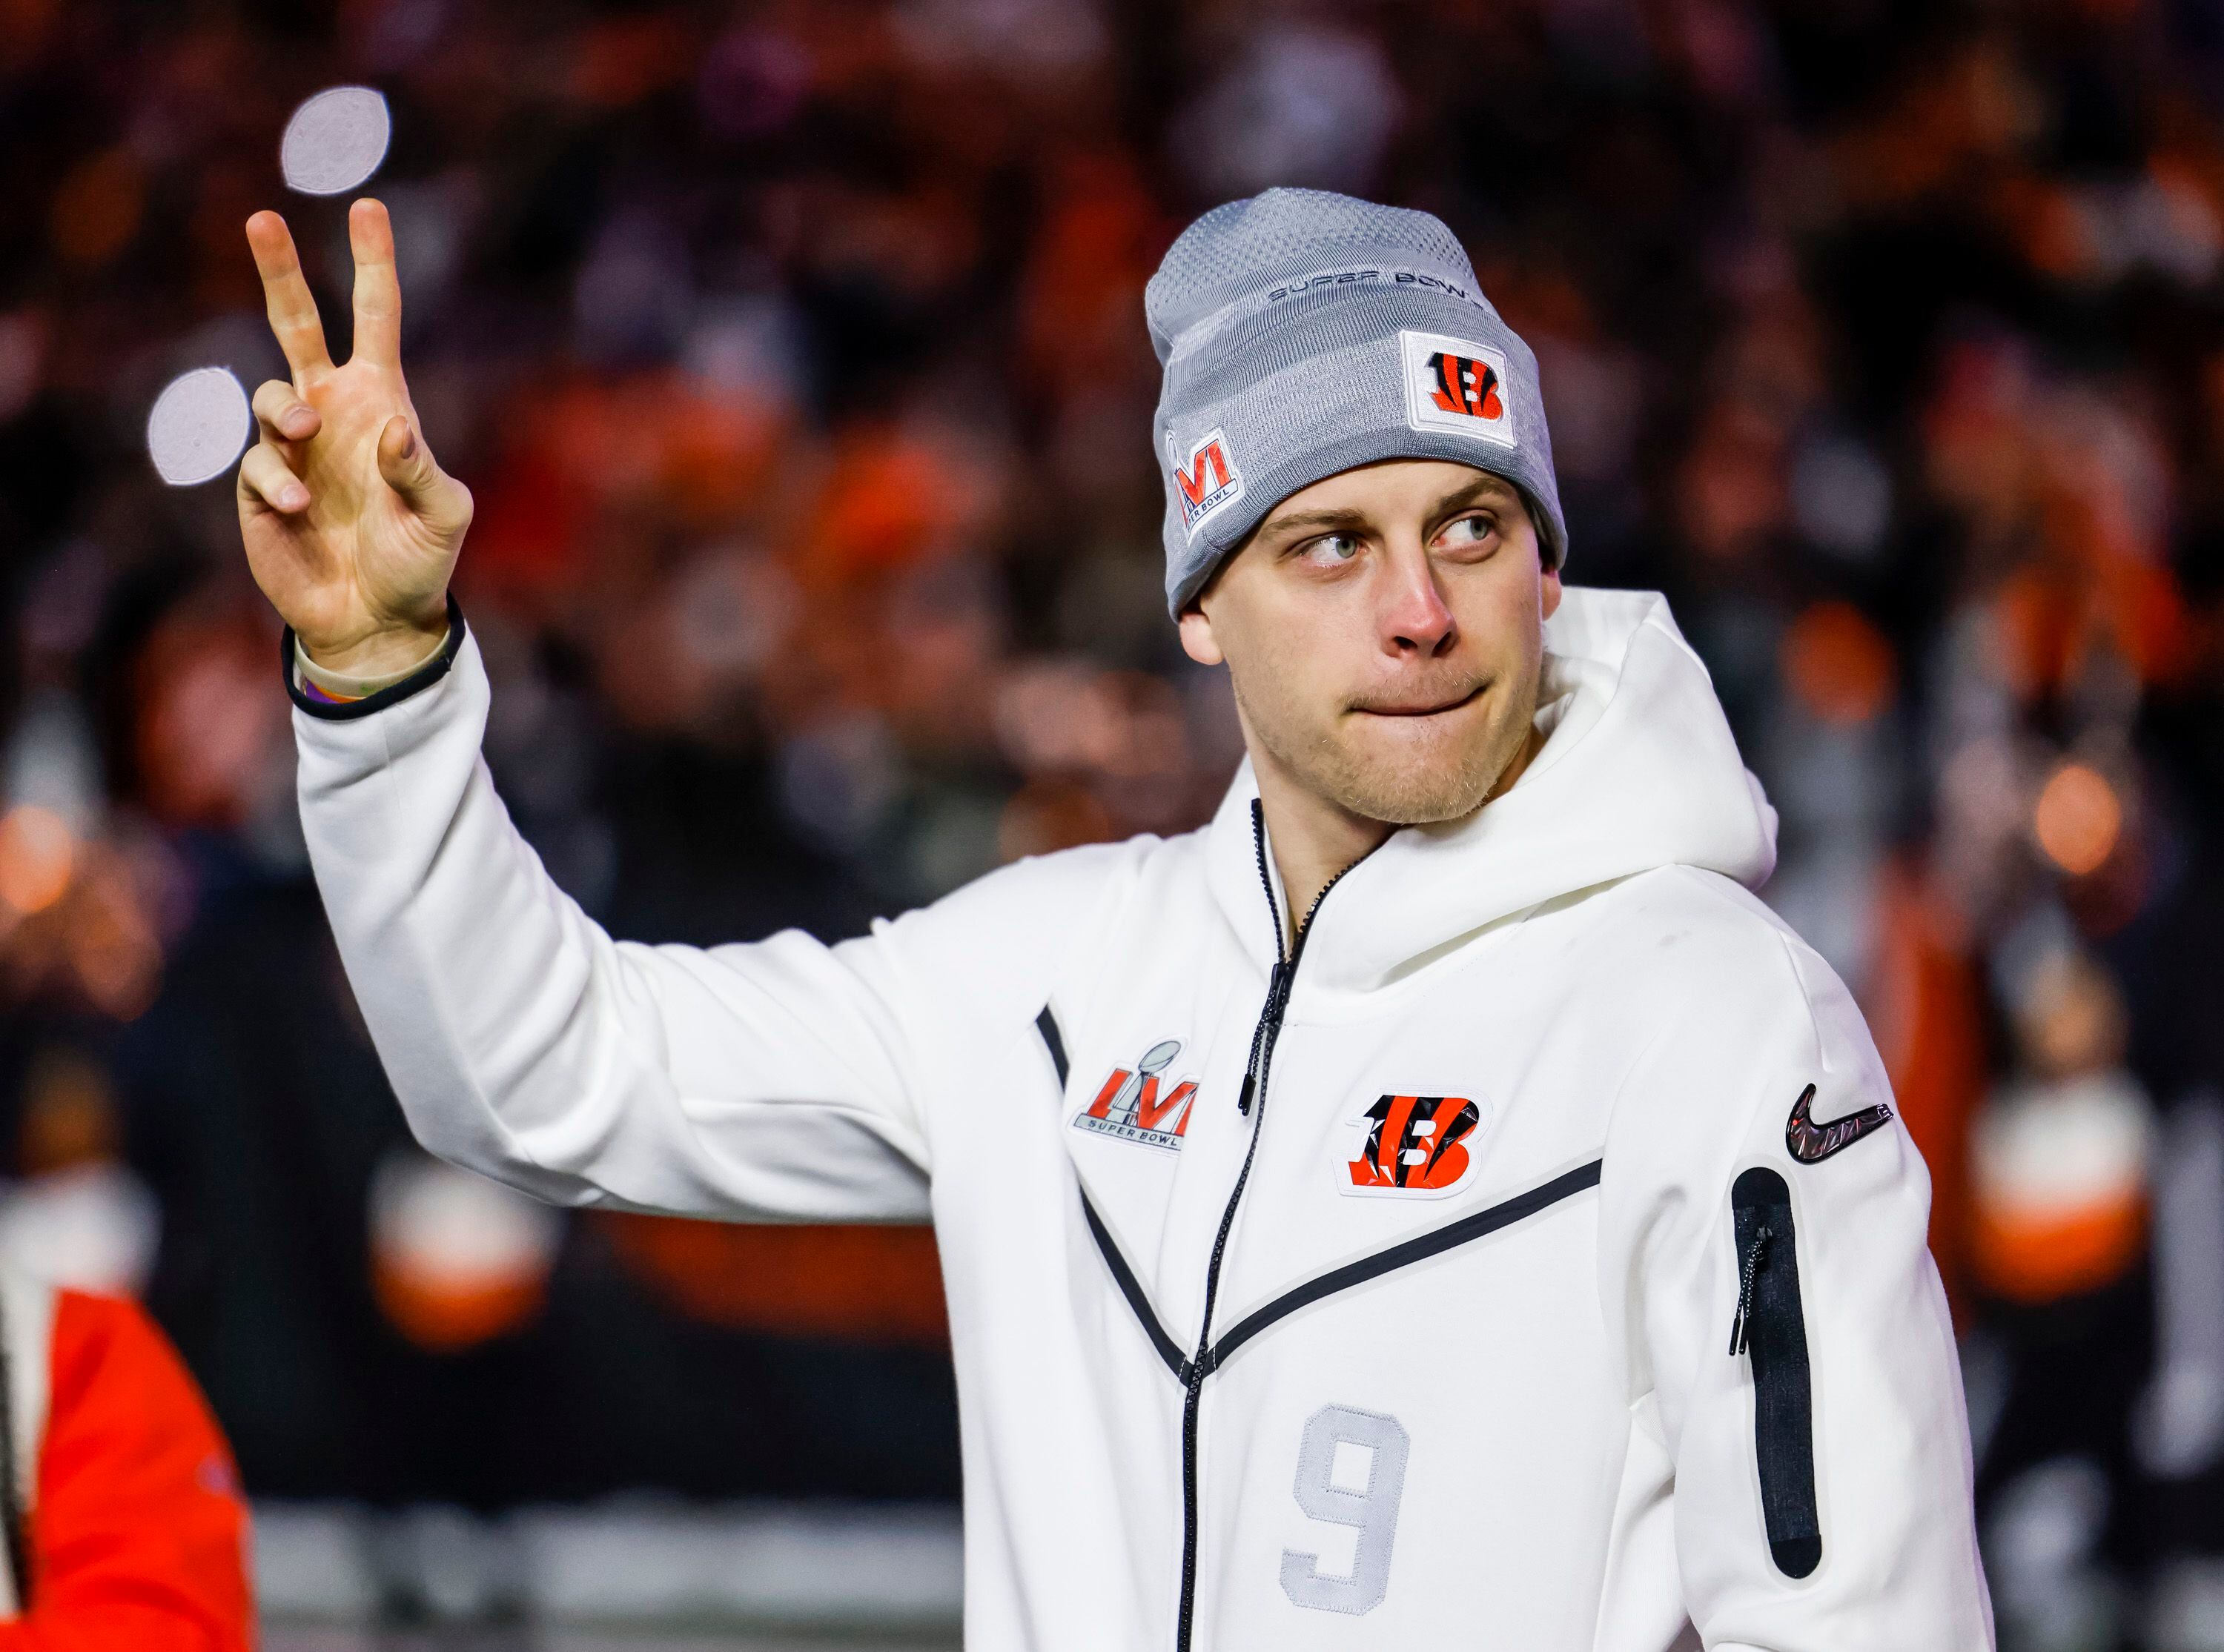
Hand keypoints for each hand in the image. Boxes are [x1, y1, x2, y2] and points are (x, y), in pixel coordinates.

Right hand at [236, 198, 471, 675]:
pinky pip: (257, 463)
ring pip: (270, 394)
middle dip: (279, 271)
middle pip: (297, 324)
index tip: (368, 208)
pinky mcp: (260, 487)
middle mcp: (331, 411)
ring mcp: (290, 447)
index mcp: (382, 402)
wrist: (375, 620)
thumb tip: (392, 426)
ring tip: (306, 438)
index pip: (377, 318)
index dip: (373, 265)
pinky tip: (301, 508)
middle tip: (262, 216)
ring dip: (286, 411)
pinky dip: (275, 478)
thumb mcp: (445, 517)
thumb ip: (423, 470)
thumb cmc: (420, 563)